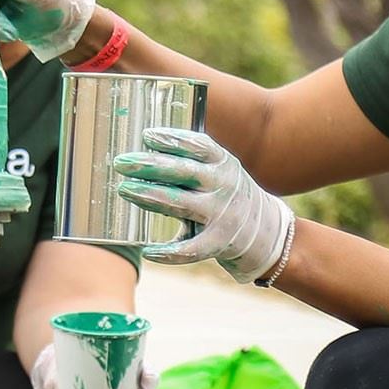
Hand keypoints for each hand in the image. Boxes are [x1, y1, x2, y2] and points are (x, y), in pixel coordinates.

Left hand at [113, 127, 294, 284]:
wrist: (266, 232)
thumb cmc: (228, 195)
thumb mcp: (219, 171)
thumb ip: (191, 162)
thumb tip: (145, 149)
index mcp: (223, 163)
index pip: (197, 145)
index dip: (171, 140)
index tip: (146, 136)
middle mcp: (224, 186)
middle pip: (183, 171)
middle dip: (150, 166)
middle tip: (122, 162)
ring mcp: (222, 215)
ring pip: (181, 204)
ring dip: (150, 196)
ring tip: (124, 190)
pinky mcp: (219, 243)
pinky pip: (190, 249)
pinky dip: (168, 252)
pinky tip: (148, 251)